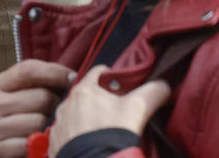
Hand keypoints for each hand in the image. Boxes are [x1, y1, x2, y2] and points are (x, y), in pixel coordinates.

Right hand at [0, 59, 74, 157]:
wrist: (8, 154)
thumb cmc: (25, 124)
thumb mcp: (29, 99)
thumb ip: (45, 84)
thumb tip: (76, 76)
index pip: (29, 70)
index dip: (55, 72)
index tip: (74, 78)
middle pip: (41, 96)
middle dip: (58, 106)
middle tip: (62, 115)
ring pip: (39, 121)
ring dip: (50, 129)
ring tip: (50, 131)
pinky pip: (30, 144)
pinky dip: (39, 146)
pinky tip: (39, 146)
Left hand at [47, 65, 169, 156]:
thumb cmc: (113, 134)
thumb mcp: (138, 108)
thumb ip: (153, 92)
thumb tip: (164, 86)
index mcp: (84, 91)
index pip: (97, 72)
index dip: (111, 77)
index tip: (120, 85)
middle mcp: (66, 105)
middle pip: (86, 96)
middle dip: (100, 102)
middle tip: (116, 114)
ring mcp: (59, 125)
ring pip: (75, 116)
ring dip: (87, 120)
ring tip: (103, 133)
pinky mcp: (55, 143)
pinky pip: (67, 136)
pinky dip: (77, 138)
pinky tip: (90, 145)